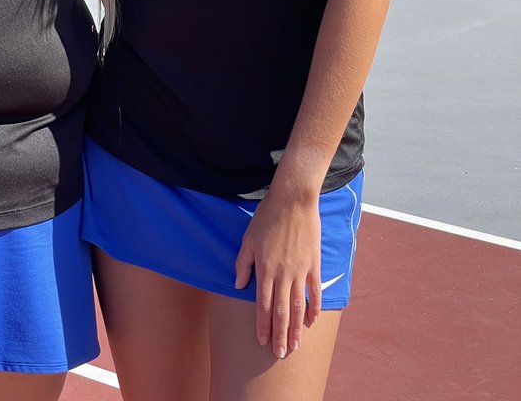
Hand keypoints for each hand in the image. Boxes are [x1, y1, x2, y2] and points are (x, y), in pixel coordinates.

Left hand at [233, 188, 321, 357]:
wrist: (293, 200)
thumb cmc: (267, 217)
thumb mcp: (248, 239)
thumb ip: (243, 264)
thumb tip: (239, 286)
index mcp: (264, 269)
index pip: (263, 305)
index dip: (263, 325)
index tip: (262, 342)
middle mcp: (282, 274)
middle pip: (282, 311)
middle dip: (280, 335)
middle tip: (280, 354)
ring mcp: (300, 270)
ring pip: (298, 306)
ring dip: (297, 328)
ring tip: (295, 345)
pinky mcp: (313, 264)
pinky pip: (314, 291)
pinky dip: (314, 307)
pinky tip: (312, 321)